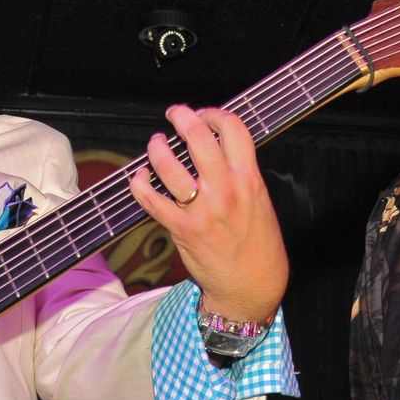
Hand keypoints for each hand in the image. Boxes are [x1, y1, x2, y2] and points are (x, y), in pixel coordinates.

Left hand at [127, 105, 287, 322]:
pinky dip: (140, 184)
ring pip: (169, 165)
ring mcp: (201, 210)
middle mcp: (225, 191)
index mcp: (249, 180)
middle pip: (199, 137)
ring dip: (156, 148)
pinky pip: (151, 200)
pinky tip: (140, 177)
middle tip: (174, 114)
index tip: (206, 113)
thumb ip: (241, 174)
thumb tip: (217, 148)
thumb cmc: (258, 244)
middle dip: (182, 117)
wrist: (252, 286)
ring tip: (155, 144)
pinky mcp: (181, 229)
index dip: (215, 113)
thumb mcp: (260, 201)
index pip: (233, 129)